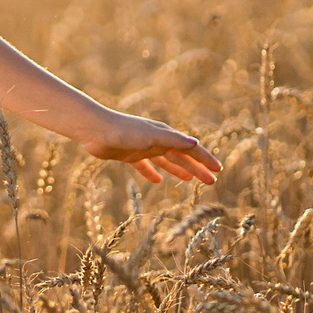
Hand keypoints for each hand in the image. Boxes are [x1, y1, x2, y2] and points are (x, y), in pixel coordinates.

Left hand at [76, 109, 222, 184]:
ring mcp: (143, 148)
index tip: (218, 170)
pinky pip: (145, 167)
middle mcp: (157, 140)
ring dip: (179, 171)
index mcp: (165, 135)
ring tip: (189, 181)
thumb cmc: (123, 131)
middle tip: (211, 182)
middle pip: (182, 157)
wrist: (94, 130)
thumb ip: (172, 140)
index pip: (191, 149)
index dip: (205, 160)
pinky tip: (158, 181)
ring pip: (166, 162)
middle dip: (197, 169)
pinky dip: (153, 174)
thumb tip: (195, 143)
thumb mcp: (151, 136)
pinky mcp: (129, 155)